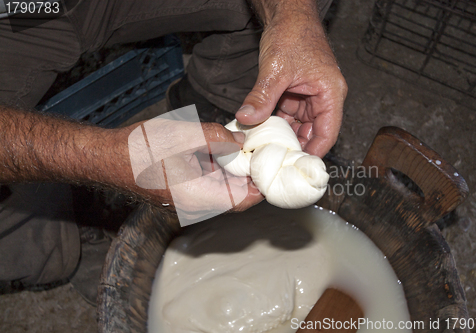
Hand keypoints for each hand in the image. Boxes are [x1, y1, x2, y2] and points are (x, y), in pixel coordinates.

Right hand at [125, 119, 263, 222]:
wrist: (106, 158)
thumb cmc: (139, 148)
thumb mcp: (184, 134)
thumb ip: (219, 137)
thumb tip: (241, 141)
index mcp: (198, 197)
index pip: (244, 200)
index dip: (262, 184)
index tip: (272, 165)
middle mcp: (195, 206)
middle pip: (235, 194)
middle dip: (248, 172)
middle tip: (260, 150)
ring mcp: (187, 202)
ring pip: (222, 189)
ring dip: (233, 170)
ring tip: (242, 146)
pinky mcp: (181, 195)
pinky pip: (208, 186)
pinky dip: (217, 170)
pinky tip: (219, 149)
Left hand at [236, 3, 346, 156]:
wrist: (287, 13)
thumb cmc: (293, 34)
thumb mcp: (275, 69)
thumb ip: (261, 97)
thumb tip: (246, 120)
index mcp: (330, 93)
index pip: (328, 133)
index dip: (314, 153)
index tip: (296, 167)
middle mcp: (323, 98)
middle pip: (313, 132)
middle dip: (294, 147)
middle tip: (276, 163)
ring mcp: (308, 96)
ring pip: (297, 125)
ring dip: (282, 136)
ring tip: (266, 151)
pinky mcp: (296, 93)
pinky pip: (287, 114)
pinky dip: (275, 123)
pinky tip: (261, 133)